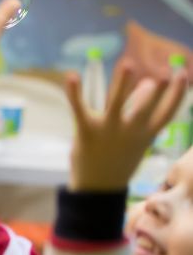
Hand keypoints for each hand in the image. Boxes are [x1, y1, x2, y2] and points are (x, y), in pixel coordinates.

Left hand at [66, 61, 186, 191]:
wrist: (98, 189)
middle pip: (146, 108)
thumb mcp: (137, 139)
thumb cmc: (118, 159)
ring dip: (122, 85)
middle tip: (161, 74)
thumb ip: (144, 113)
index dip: (177, 93)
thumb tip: (148, 84)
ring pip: (117, 104)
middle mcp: (130, 131)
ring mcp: (108, 131)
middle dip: (155, 92)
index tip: (182, 73)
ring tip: (128, 65)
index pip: (167, 112)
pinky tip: (71, 76)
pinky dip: (75, 93)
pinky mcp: (86, 132)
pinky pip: (80, 109)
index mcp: (146, 134)